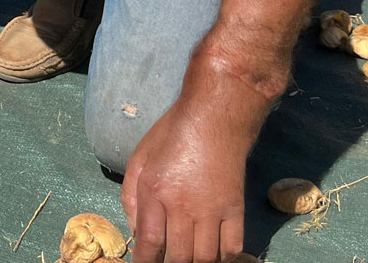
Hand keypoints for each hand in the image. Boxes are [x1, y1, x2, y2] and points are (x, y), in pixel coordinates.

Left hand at [121, 98, 250, 262]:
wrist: (214, 118)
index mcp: (155, 191)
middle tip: (166, 260)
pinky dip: (222, 257)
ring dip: (194, 262)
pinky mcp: (236, 209)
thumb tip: (135, 230)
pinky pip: (232, 247)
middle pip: (179, 256)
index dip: (145, 262)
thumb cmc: (171, 135)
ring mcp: (213, 210)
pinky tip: (212, 253)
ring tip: (187, 257)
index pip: (150, 242)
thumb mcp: (139, 159)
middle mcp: (184, 205)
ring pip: (206, 258)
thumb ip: (131, 197)